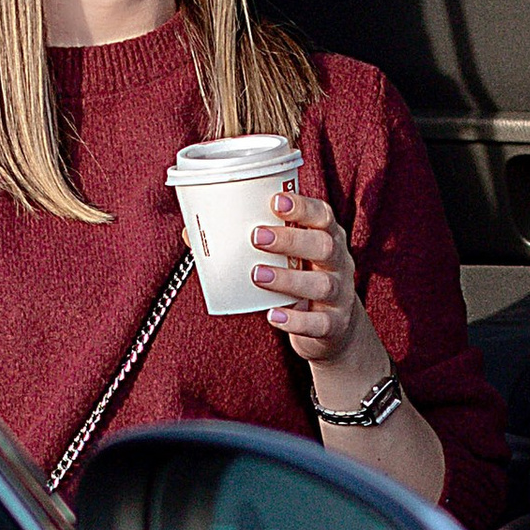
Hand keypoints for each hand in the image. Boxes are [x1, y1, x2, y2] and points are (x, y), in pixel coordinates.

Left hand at [253, 183, 362, 371]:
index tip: (275, 200)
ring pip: (322, 284)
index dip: (303, 206)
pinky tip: (273, 315)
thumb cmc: (300, 279)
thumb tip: (190, 233)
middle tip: (256, 236)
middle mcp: (339, 263)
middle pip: (324, 245)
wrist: (333, 329)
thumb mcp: (285, 259)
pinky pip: (318, 323)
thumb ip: (248, 245)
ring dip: (288, 278)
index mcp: (326, 237)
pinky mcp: (333, 325)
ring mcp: (339, 295)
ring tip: (257, 275)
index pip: (323, 215)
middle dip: (291, 239)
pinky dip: (295, 320)